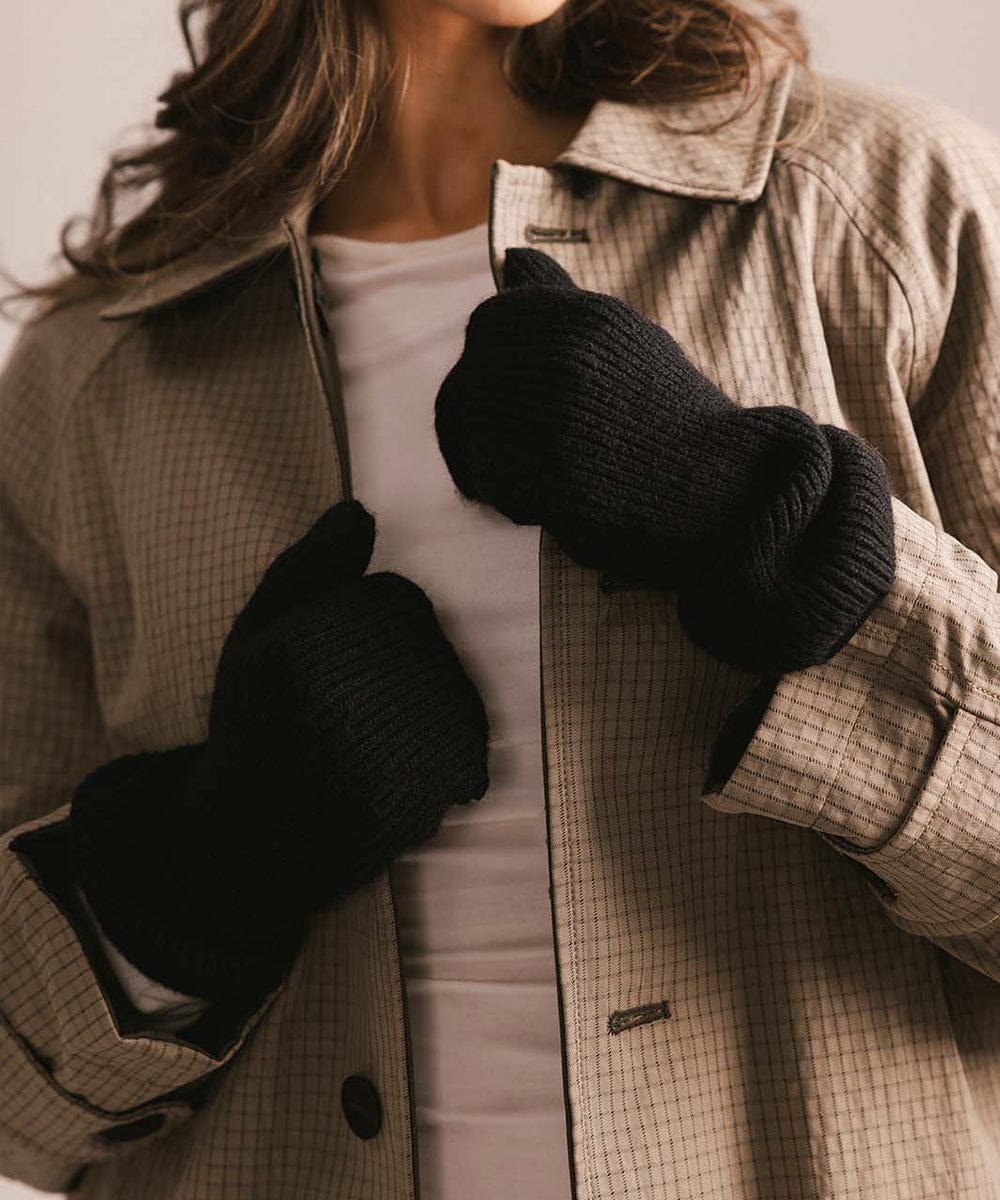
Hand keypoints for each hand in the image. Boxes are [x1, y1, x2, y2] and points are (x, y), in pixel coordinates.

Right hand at [69, 500, 489, 999]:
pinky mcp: (427, 797)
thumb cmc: (256, 723)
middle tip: (348, 708)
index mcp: (314, 643)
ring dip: (427, 709)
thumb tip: (361, 510)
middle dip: (400, 666)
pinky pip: (467, 747)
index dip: (370, 626)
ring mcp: (400, 748)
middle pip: (431, 644)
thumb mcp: (257, 634)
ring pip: (454, 692)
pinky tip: (398, 767)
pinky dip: (447, 753)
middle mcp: (359, 692)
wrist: (254, 838)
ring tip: (369, 741)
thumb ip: (309, 569)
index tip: (333, 664)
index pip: (399, 600)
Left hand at [435, 248, 894, 674]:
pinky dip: (513, 496)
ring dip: (498, 461)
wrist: (721, 485)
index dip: (490, 365)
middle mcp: (564, 357)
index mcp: (582, 317)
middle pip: (473, 383)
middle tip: (533, 448)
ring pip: (476, 435)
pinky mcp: (552, 474)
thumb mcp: (621, 338)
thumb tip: (509, 256)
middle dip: (486, 419)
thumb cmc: (668, 415)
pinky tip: (553, 500)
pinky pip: (492, 481)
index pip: (490, 324)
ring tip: (550, 472)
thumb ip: (558, 299)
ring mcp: (555, 418)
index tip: (519, 396)